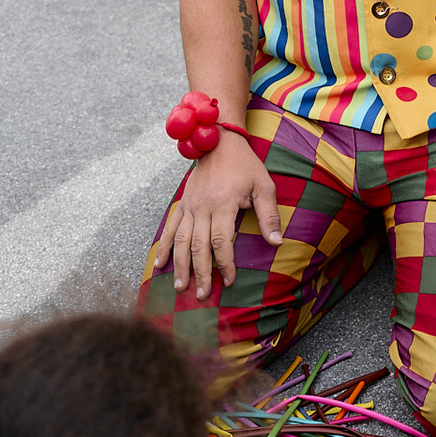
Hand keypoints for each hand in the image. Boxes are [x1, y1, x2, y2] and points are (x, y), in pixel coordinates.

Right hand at [168, 132, 281, 300]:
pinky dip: (163, 247)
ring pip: (180, 241)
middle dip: (200, 273)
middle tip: (201, 296)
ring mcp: (189, 206)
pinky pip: (169, 228)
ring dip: (179, 266)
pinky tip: (159, 264)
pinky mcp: (182, 204)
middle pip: (198, 247)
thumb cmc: (245, 165)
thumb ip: (268, 215)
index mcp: (223, 204)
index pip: (221, 241)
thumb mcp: (264, 186)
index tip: (230, 281)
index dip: (225, 263)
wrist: (219, 141)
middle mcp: (202, 207)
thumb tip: (276, 242)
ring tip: (180, 287)